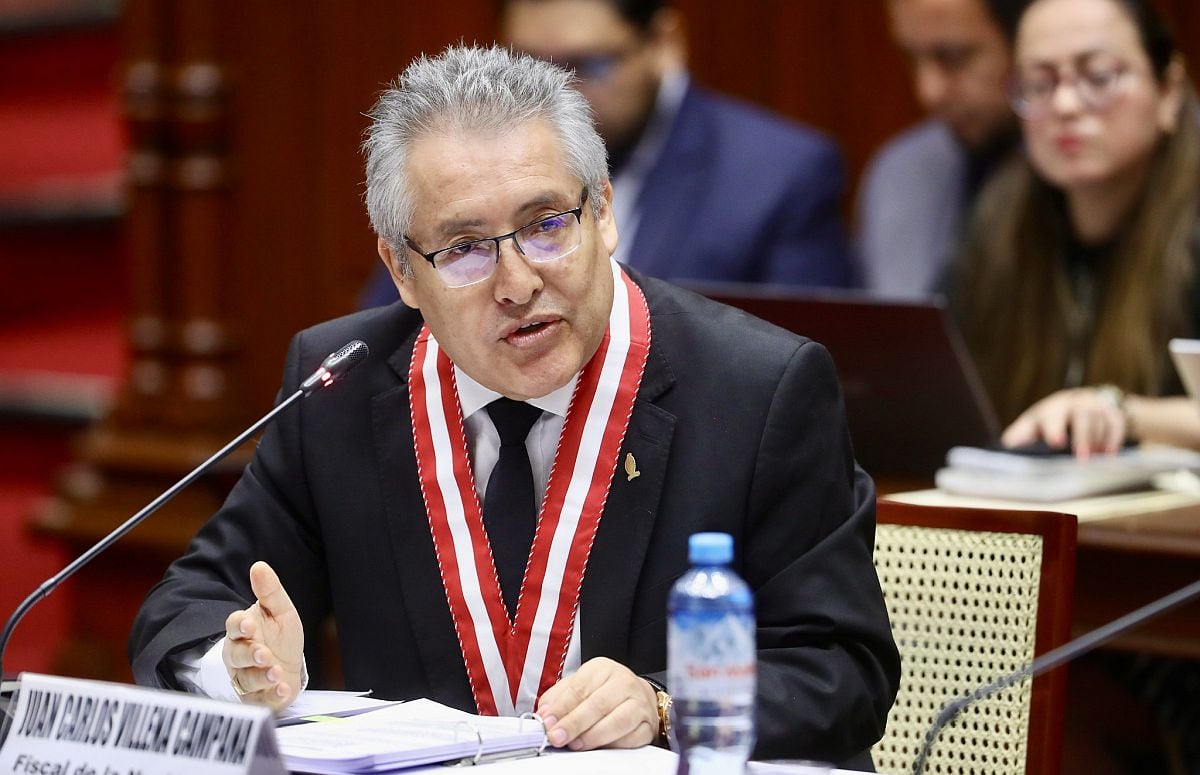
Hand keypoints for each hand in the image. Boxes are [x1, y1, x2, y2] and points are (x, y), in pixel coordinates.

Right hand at [222, 561, 304, 709]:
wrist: (290, 667)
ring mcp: (246, 678)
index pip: (234, 625)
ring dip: (261, 676)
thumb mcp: (280, 611)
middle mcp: (239, 655)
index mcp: (243, 630)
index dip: (240, 626)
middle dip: (249, 655)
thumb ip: (270, 591)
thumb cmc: (280, 637)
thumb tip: (259, 566)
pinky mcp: (257, 698)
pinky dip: (272, 695)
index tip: (249, 625)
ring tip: (276, 672)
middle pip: (237, 655)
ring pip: (247, 679)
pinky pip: (261, 699)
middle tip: (263, 654)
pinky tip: (282, 690)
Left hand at [535, 657, 657, 750]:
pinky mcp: (648, 725)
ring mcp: (639, 704)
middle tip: (557, 737)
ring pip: (618, 721)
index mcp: (602, 669)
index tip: (547, 723)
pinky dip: (614, 746)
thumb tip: (544, 716)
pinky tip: (600, 748)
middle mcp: (623, 683)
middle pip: (598, 704)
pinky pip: (632, 738)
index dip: (561, 707)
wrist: (637, 697)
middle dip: (574, 723)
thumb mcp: (577, 686)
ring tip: (575, 744)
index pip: (579, 688)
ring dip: (593, 736)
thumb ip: (558, 700)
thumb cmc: (602, 692)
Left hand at [1001, 387, 1127, 459]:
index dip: (1054, 428)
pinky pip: (1116, 423)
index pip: (1052, 416)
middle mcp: (1074, 404)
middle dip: (1083, 437)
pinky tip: (1110, 455)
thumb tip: (1007, 446)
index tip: (1056, 442)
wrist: (1083, 402)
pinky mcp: (1112, 412)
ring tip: (1093, 460)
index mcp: (1051, 409)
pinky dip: (1114, 439)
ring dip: (1097, 441)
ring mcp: (1094, 406)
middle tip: (1082, 459)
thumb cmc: (1052, 419)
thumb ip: (1021, 434)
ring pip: (1099, 420)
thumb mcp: (1035, 424)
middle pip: (1081, 416)